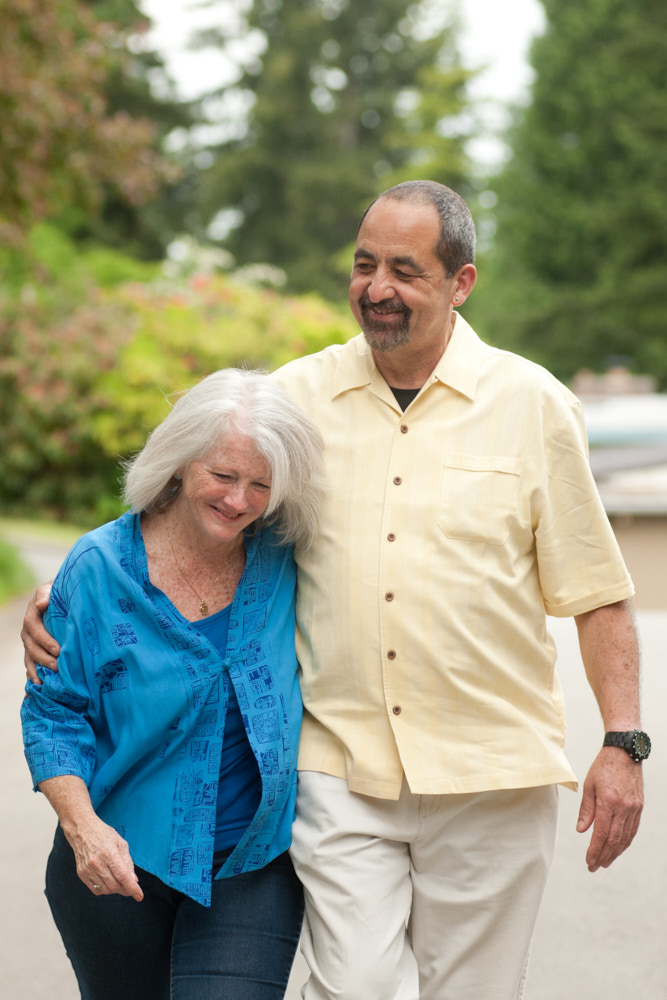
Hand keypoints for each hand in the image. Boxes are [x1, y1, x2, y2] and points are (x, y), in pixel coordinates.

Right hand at [21, 583, 57, 682]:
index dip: (45, 640)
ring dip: (36, 670)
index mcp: (31, 617)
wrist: (58, 598)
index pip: (35, 630)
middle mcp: (27, 632)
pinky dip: (33, 675)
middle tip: (57, 667)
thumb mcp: (50, 590)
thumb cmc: (57, 593)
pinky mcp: (34, 651)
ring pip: (29, 658)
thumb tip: (42, 604)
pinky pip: (31, 664)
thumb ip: (45, 594)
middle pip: (31, 647)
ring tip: (43, 682)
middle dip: (43, 658)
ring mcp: (30, 643)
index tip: (58, 650)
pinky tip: (38, 686)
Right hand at [64, 815, 143, 900]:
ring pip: (105, 890)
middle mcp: (97, 863)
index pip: (122, 876)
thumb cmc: (104, 835)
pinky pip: (95, 889)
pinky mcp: (82, 874)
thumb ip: (128, 863)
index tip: (139, 896)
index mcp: (109, 853)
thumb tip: (134, 880)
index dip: (132, 888)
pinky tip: (109, 881)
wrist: (82, 831)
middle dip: (125, 889)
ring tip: (119, 882)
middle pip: (114, 886)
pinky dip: (105, 890)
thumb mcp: (121, 844)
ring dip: (116, 890)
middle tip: (130, 886)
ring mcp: (88, 870)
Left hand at [576, 747, 643, 871]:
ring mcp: (633, 808)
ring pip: (625, 837)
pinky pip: (632, 829)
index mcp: (608, 801)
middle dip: (603, 856)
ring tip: (605, 862)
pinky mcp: (639, 807)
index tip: (589, 861)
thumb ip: (586, 809)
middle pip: (614, 839)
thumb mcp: (589, 785)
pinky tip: (618, 848)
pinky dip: (625, 842)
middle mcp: (623, 807)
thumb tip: (582, 831)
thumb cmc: (603, 766)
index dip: (595, 850)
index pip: (602, 833)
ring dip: (615, 852)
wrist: (625, 752)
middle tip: (594, 867)